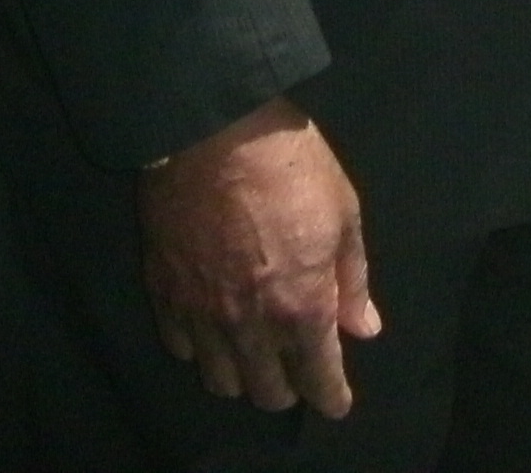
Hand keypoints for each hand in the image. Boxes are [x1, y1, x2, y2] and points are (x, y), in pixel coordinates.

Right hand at [137, 99, 377, 417]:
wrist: (214, 128)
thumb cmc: (291, 166)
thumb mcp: (344, 214)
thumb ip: (352, 280)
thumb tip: (365, 329)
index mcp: (302, 306)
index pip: (318, 377)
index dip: (331, 396)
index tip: (336, 401)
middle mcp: (251, 324)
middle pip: (267, 391)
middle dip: (288, 389)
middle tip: (297, 369)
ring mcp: (202, 312)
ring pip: (220, 380)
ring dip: (242, 376)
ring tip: (253, 355)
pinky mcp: (165, 292)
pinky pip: (180, 346)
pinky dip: (198, 348)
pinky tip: (211, 330)